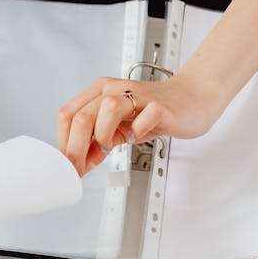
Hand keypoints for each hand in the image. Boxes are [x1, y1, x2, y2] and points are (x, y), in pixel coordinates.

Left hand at [56, 74, 223, 174]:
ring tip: (113, 144)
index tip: (69, 166)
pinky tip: (138, 137)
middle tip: (80, 169)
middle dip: (76, 150)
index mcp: (99, 92)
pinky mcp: (160, 105)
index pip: (68, 115)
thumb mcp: (120, 127)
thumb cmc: (155, 111)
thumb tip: (80, 160)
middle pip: (81, 116)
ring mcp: (137, 95)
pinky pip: (143, 117)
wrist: (193, 97)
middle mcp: (114, 89)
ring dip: (104, 135)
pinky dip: (137, 132)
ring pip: (106, 109)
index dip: (64, 144)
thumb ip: (99, 140)